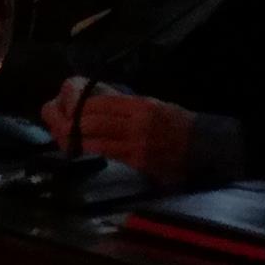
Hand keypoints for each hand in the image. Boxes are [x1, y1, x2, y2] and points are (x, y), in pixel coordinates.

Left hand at [49, 81, 195, 184]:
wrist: (203, 145)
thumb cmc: (177, 122)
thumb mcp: (153, 104)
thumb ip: (126, 105)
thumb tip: (96, 102)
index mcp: (141, 105)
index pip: (101, 102)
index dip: (81, 105)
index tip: (69, 106)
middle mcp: (138, 124)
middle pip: (94, 121)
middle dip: (74, 123)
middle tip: (61, 123)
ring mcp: (137, 145)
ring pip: (97, 140)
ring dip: (79, 139)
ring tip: (68, 137)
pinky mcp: (138, 162)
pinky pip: (108, 154)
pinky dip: (93, 150)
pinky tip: (84, 149)